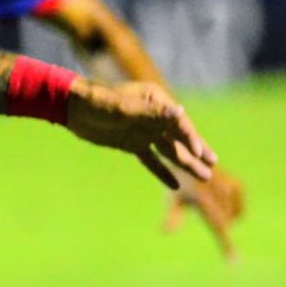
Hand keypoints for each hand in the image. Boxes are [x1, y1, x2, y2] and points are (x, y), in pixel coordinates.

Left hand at [64, 79, 215, 188]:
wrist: (71, 109)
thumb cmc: (97, 101)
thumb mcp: (124, 108)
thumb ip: (151, 113)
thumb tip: (180, 112)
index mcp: (156, 101)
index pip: (179, 123)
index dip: (191, 138)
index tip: (201, 154)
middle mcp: (154, 116)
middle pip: (180, 137)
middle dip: (197, 152)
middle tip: (213, 166)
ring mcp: (144, 131)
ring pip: (169, 150)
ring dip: (185, 164)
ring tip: (204, 178)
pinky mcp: (132, 144)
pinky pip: (151, 160)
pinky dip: (161, 171)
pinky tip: (174, 185)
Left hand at [163, 166, 244, 259]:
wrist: (189, 157)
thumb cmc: (177, 183)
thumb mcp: (172, 199)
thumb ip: (171, 216)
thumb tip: (165, 232)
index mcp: (204, 200)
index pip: (218, 228)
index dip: (226, 246)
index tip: (235, 262)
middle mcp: (220, 193)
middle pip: (224, 224)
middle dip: (216, 225)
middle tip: (200, 208)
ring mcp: (230, 188)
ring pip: (232, 217)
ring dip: (222, 216)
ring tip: (206, 202)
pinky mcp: (237, 185)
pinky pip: (238, 209)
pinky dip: (231, 210)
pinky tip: (219, 202)